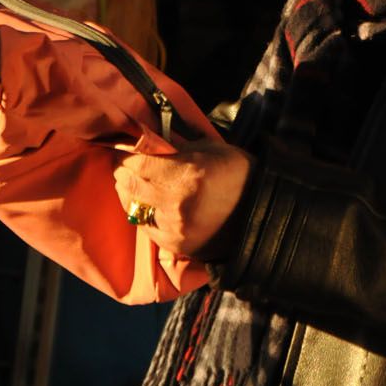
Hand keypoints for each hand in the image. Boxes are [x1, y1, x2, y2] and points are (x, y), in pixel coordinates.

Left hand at [113, 139, 252, 256]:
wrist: (262, 214)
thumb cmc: (238, 174)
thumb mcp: (210, 149)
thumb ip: (177, 146)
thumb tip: (149, 140)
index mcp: (186, 173)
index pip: (137, 163)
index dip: (126, 154)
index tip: (125, 149)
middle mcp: (176, 202)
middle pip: (129, 184)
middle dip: (123, 172)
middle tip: (125, 164)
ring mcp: (174, 227)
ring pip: (132, 207)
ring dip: (128, 193)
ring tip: (134, 183)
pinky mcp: (176, 245)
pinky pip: (146, 227)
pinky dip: (143, 213)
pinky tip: (148, 204)